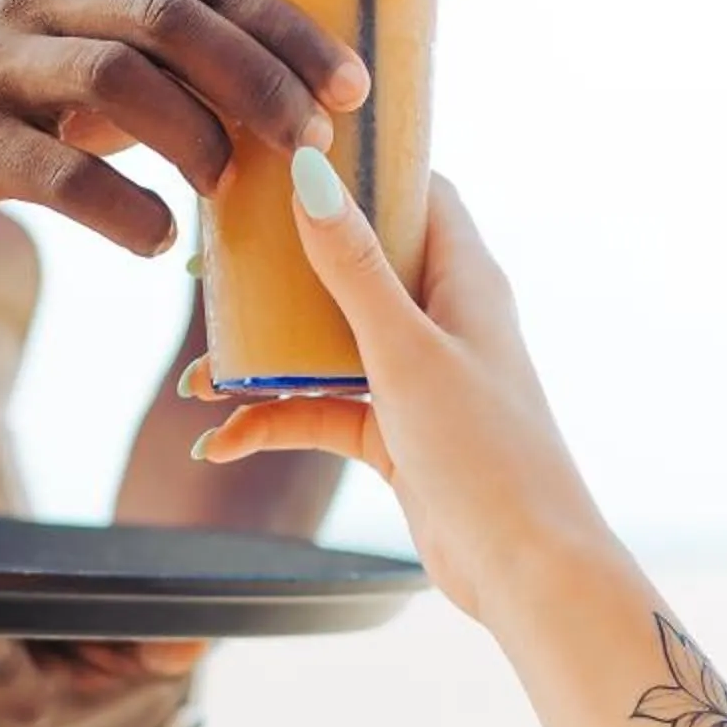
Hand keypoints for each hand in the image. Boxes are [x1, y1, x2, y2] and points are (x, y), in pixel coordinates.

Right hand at [0, 0, 370, 257]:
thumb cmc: (19, 81)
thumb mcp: (95, 36)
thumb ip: (179, 50)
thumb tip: (307, 95)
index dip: (291, 32)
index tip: (351, 89)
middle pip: (176, 20)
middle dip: (260, 82)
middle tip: (311, 144)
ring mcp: (0, 60)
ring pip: (121, 80)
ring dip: (196, 137)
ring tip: (229, 188)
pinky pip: (59, 172)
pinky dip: (121, 208)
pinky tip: (158, 239)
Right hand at [187, 153, 623, 625]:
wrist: (526, 569)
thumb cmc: (485, 449)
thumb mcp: (406, 349)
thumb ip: (352, 267)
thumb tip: (309, 172)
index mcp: (463, 278)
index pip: (417, 193)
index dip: (360, 169)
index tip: (285, 157)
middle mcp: (443, 319)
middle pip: (354, 267)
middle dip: (282, 273)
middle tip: (210, 271)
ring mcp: (419, 378)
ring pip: (328, 346)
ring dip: (266, 361)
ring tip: (200, 382)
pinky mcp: (399, 434)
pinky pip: (326, 412)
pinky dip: (279, 422)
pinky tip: (224, 444)